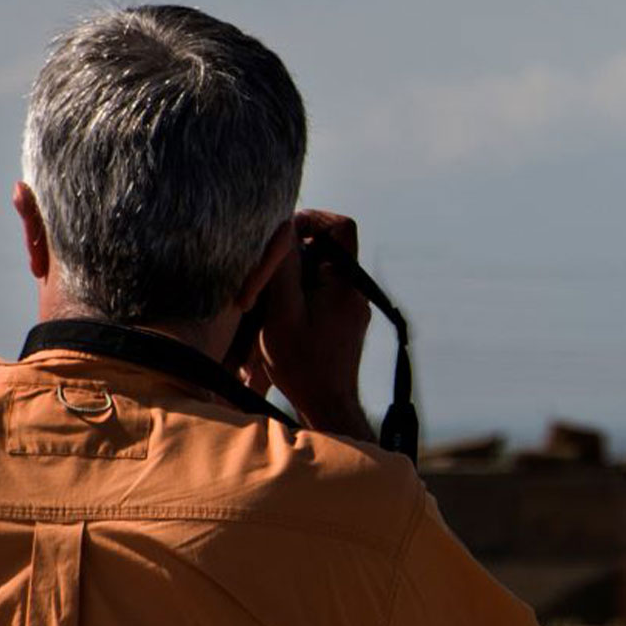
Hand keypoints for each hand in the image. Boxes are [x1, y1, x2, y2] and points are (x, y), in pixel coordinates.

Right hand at [240, 209, 376, 441]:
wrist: (327, 406)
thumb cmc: (302, 365)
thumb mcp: (283, 314)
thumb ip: (283, 270)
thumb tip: (283, 228)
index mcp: (344, 282)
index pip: (342, 227)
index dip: (314, 219)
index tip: (285, 234)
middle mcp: (354, 290)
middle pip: (328, 247)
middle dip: (296, 252)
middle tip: (270, 273)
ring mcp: (351, 306)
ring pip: (322, 270)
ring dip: (295, 277)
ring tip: (273, 301)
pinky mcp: (344, 321)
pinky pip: (323, 291)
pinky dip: (301, 294)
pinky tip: (283, 317)